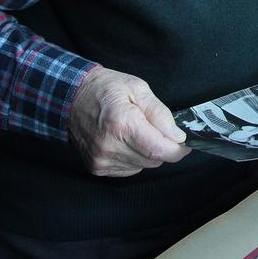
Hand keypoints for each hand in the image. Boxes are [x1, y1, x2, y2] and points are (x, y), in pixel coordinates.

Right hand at [68, 66, 190, 176]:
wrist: (72, 97)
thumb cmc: (106, 89)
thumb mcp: (139, 89)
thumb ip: (160, 114)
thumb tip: (177, 136)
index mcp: (122, 124)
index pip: (158, 150)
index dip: (178, 150)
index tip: (185, 143)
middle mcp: (109, 146)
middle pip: (153, 160)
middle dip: (163, 147)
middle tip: (158, 129)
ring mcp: (101, 159)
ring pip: (142, 166)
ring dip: (148, 153)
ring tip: (137, 131)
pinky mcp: (97, 168)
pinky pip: (129, 170)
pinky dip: (134, 158)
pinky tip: (126, 141)